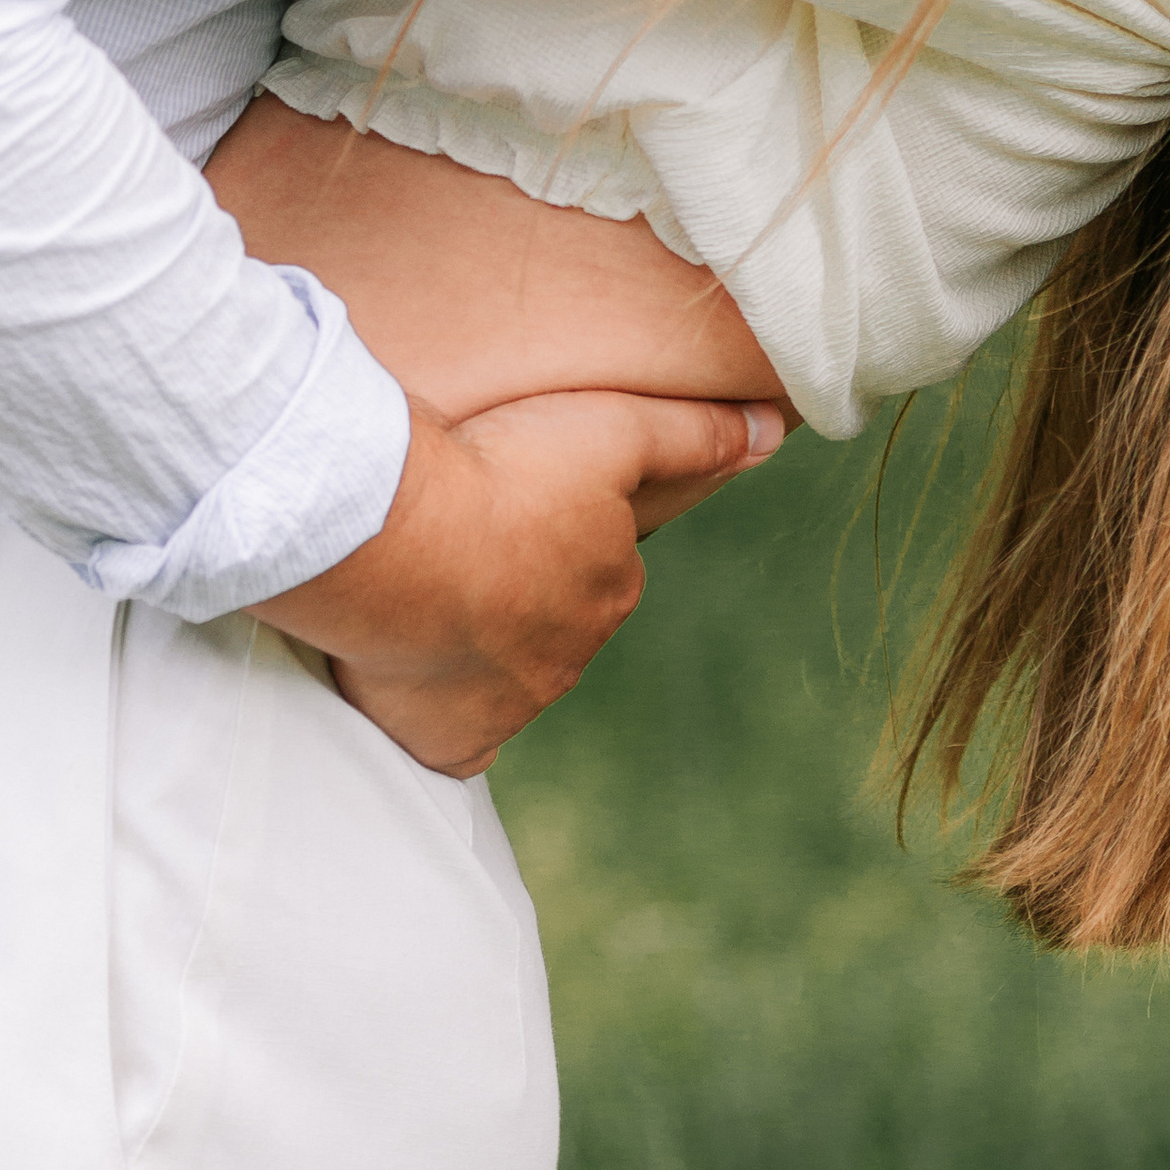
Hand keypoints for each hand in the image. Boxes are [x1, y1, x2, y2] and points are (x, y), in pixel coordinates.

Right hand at [254, 385, 788, 775]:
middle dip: (522, 584)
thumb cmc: (503, 474)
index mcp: (611, 590)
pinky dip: (442, 706)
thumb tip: (771, 432)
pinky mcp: (448, 740)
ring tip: (430, 583)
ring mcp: (508, 707)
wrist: (397, 544)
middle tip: (469, 536)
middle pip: (551, 617)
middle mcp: (569, 659)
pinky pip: (454, 733)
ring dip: (477, 637)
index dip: (558, 523)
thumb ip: (691, 435)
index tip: (518, 493)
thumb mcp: (613, 429)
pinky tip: (420, 671)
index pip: (599, 561)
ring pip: (501, 670)